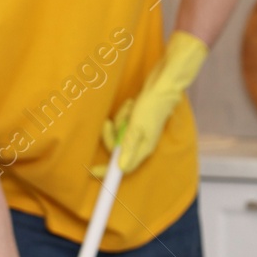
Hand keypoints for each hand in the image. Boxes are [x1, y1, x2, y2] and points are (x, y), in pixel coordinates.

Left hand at [94, 30, 207, 175]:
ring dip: (120, 118)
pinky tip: (132, 104)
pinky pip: (123, 122)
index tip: (91, 171)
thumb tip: (121, 169)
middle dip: (112, 134)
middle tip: (108, 123)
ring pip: (119, 132)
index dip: (108, 171)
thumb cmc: (152, 106)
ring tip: (129, 107)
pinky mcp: (138, 121)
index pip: (124, 167)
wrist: (164, 85)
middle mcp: (141, 143)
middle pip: (117, 147)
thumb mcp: (137, 127)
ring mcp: (140, 132)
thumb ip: (129, 147)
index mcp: (143, 148)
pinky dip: (124, 113)